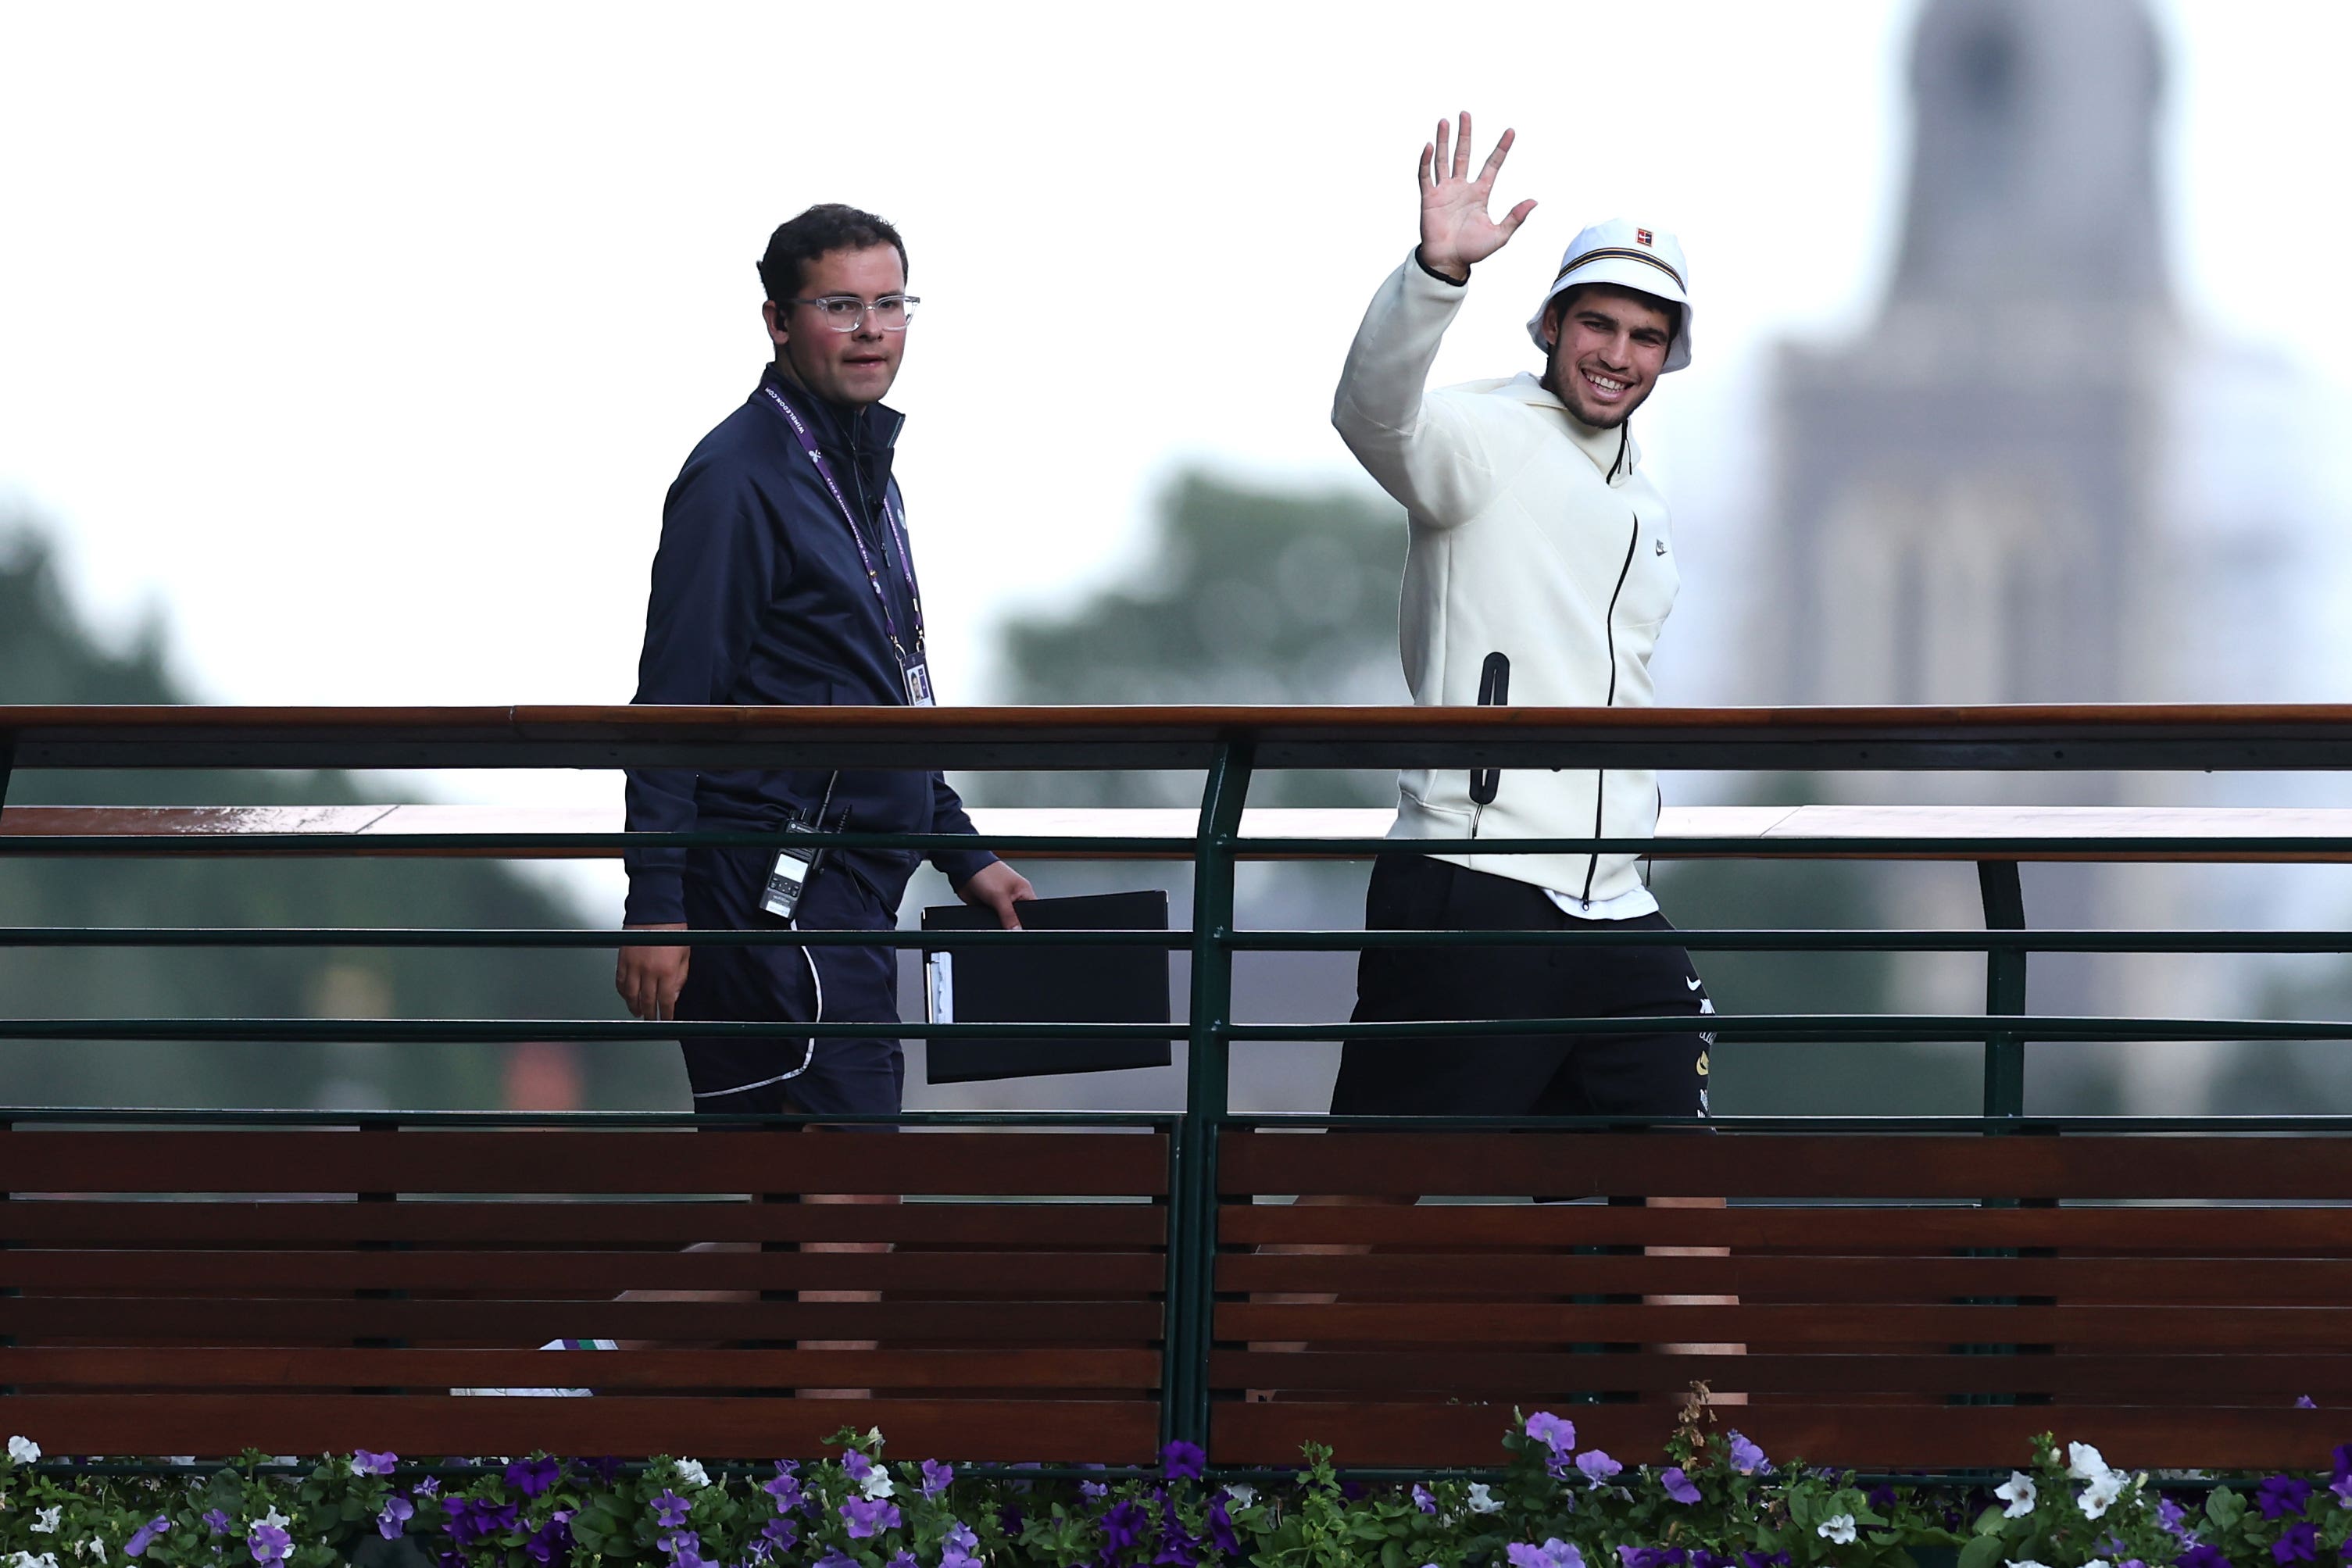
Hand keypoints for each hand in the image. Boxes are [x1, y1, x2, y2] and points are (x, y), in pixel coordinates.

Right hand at [617, 923, 690, 1020]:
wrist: (655, 911)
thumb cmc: (672, 930)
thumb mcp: (684, 955)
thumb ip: (680, 977)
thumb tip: (674, 995)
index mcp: (667, 970)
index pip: (666, 1000)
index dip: (666, 1013)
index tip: (666, 1020)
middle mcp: (648, 970)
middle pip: (646, 1000)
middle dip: (649, 1013)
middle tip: (651, 1019)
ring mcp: (633, 965)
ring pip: (630, 994)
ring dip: (633, 1006)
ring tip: (637, 1011)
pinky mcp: (622, 959)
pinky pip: (620, 981)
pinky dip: (623, 991)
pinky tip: (626, 996)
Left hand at [956, 861, 1035, 929]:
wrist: (963, 869)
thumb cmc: (985, 872)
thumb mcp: (1000, 896)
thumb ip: (1009, 916)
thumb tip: (1018, 932)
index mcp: (1023, 892)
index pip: (1033, 912)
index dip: (1029, 923)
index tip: (1024, 933)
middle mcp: (1014, 897)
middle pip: (1018, 919)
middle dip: (1012, 925)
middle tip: (1006, 928)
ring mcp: (1001, 903)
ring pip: (1004, 921)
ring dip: (999, 924)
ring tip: (994, 921)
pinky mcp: (989, 907)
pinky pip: (992, 920)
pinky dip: (989, 922)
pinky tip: (987, 921)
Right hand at [1416, 111, 1534, 280]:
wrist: (1448, 262)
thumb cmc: (1473, 251)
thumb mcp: (1500, 235)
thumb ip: (1515, 217)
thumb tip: (1534, 201)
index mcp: (1480, 193)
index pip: (1492, 164)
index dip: (1502, 148)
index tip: (1511, 131)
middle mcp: (1462, 187)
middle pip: (1464, 154)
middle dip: (1465, 134)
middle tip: (1465, 114)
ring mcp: (1444, 191)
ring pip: (1444, 160)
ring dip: (1444, 141)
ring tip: (1445, 121)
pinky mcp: (1429, 198)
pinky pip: (1426, 176)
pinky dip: (1426, 161)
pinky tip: (1430, 146)